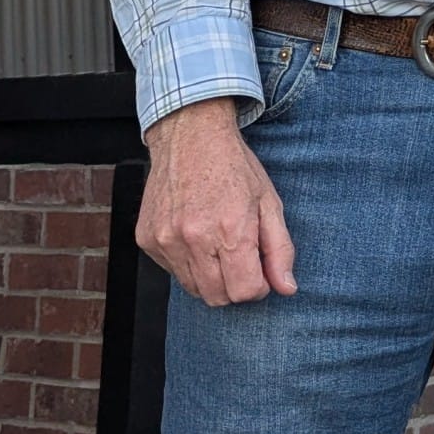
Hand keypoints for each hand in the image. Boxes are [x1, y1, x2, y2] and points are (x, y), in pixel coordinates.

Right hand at [139, 97, 296, 305]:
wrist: (190, 135)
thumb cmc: (234, 168)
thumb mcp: (269, 203)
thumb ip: (280, 250)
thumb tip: (287, 289)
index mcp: (230, 230)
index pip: (244, 292)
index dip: (257, 287)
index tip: (259, 269)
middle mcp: (194, 239)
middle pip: (217, 297)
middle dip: (234, 286)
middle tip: (240, 257)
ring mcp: (166, 240)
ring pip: (193, 288)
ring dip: (210, 276)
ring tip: (217, 242)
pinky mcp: (147, 239)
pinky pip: (171, 270)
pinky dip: (186, 262)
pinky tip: (194, 233)